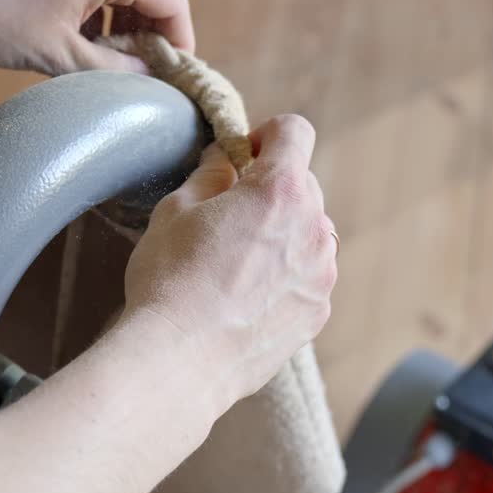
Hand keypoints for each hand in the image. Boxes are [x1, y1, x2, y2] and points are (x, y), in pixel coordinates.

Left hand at [0, 0, 192, 74]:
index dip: (180, 44)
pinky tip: (84, 34)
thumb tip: (149, 78)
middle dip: (151, 33)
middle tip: (141, 73)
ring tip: (107, 58)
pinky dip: (104, 3)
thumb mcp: (58, 56)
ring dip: (126, 20)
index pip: (172, 2)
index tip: (174, 76)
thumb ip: (114, 70)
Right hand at [123, 115, 337, 406]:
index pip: (295, 131)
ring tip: (235, 264)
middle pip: (303, 185)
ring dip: (282, 235)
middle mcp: (315, 228)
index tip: (244, 156)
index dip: (267, 135)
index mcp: (280, 191)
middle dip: (271, 190)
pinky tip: (245, 298)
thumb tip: (226, 162)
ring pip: (309, 233)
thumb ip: (209, 175)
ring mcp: (322, 275)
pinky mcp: (318, 313)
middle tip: (227, 215)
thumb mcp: (174, 210)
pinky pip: (308, 276)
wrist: (179, 361)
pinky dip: (286, 276)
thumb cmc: (170, 281)